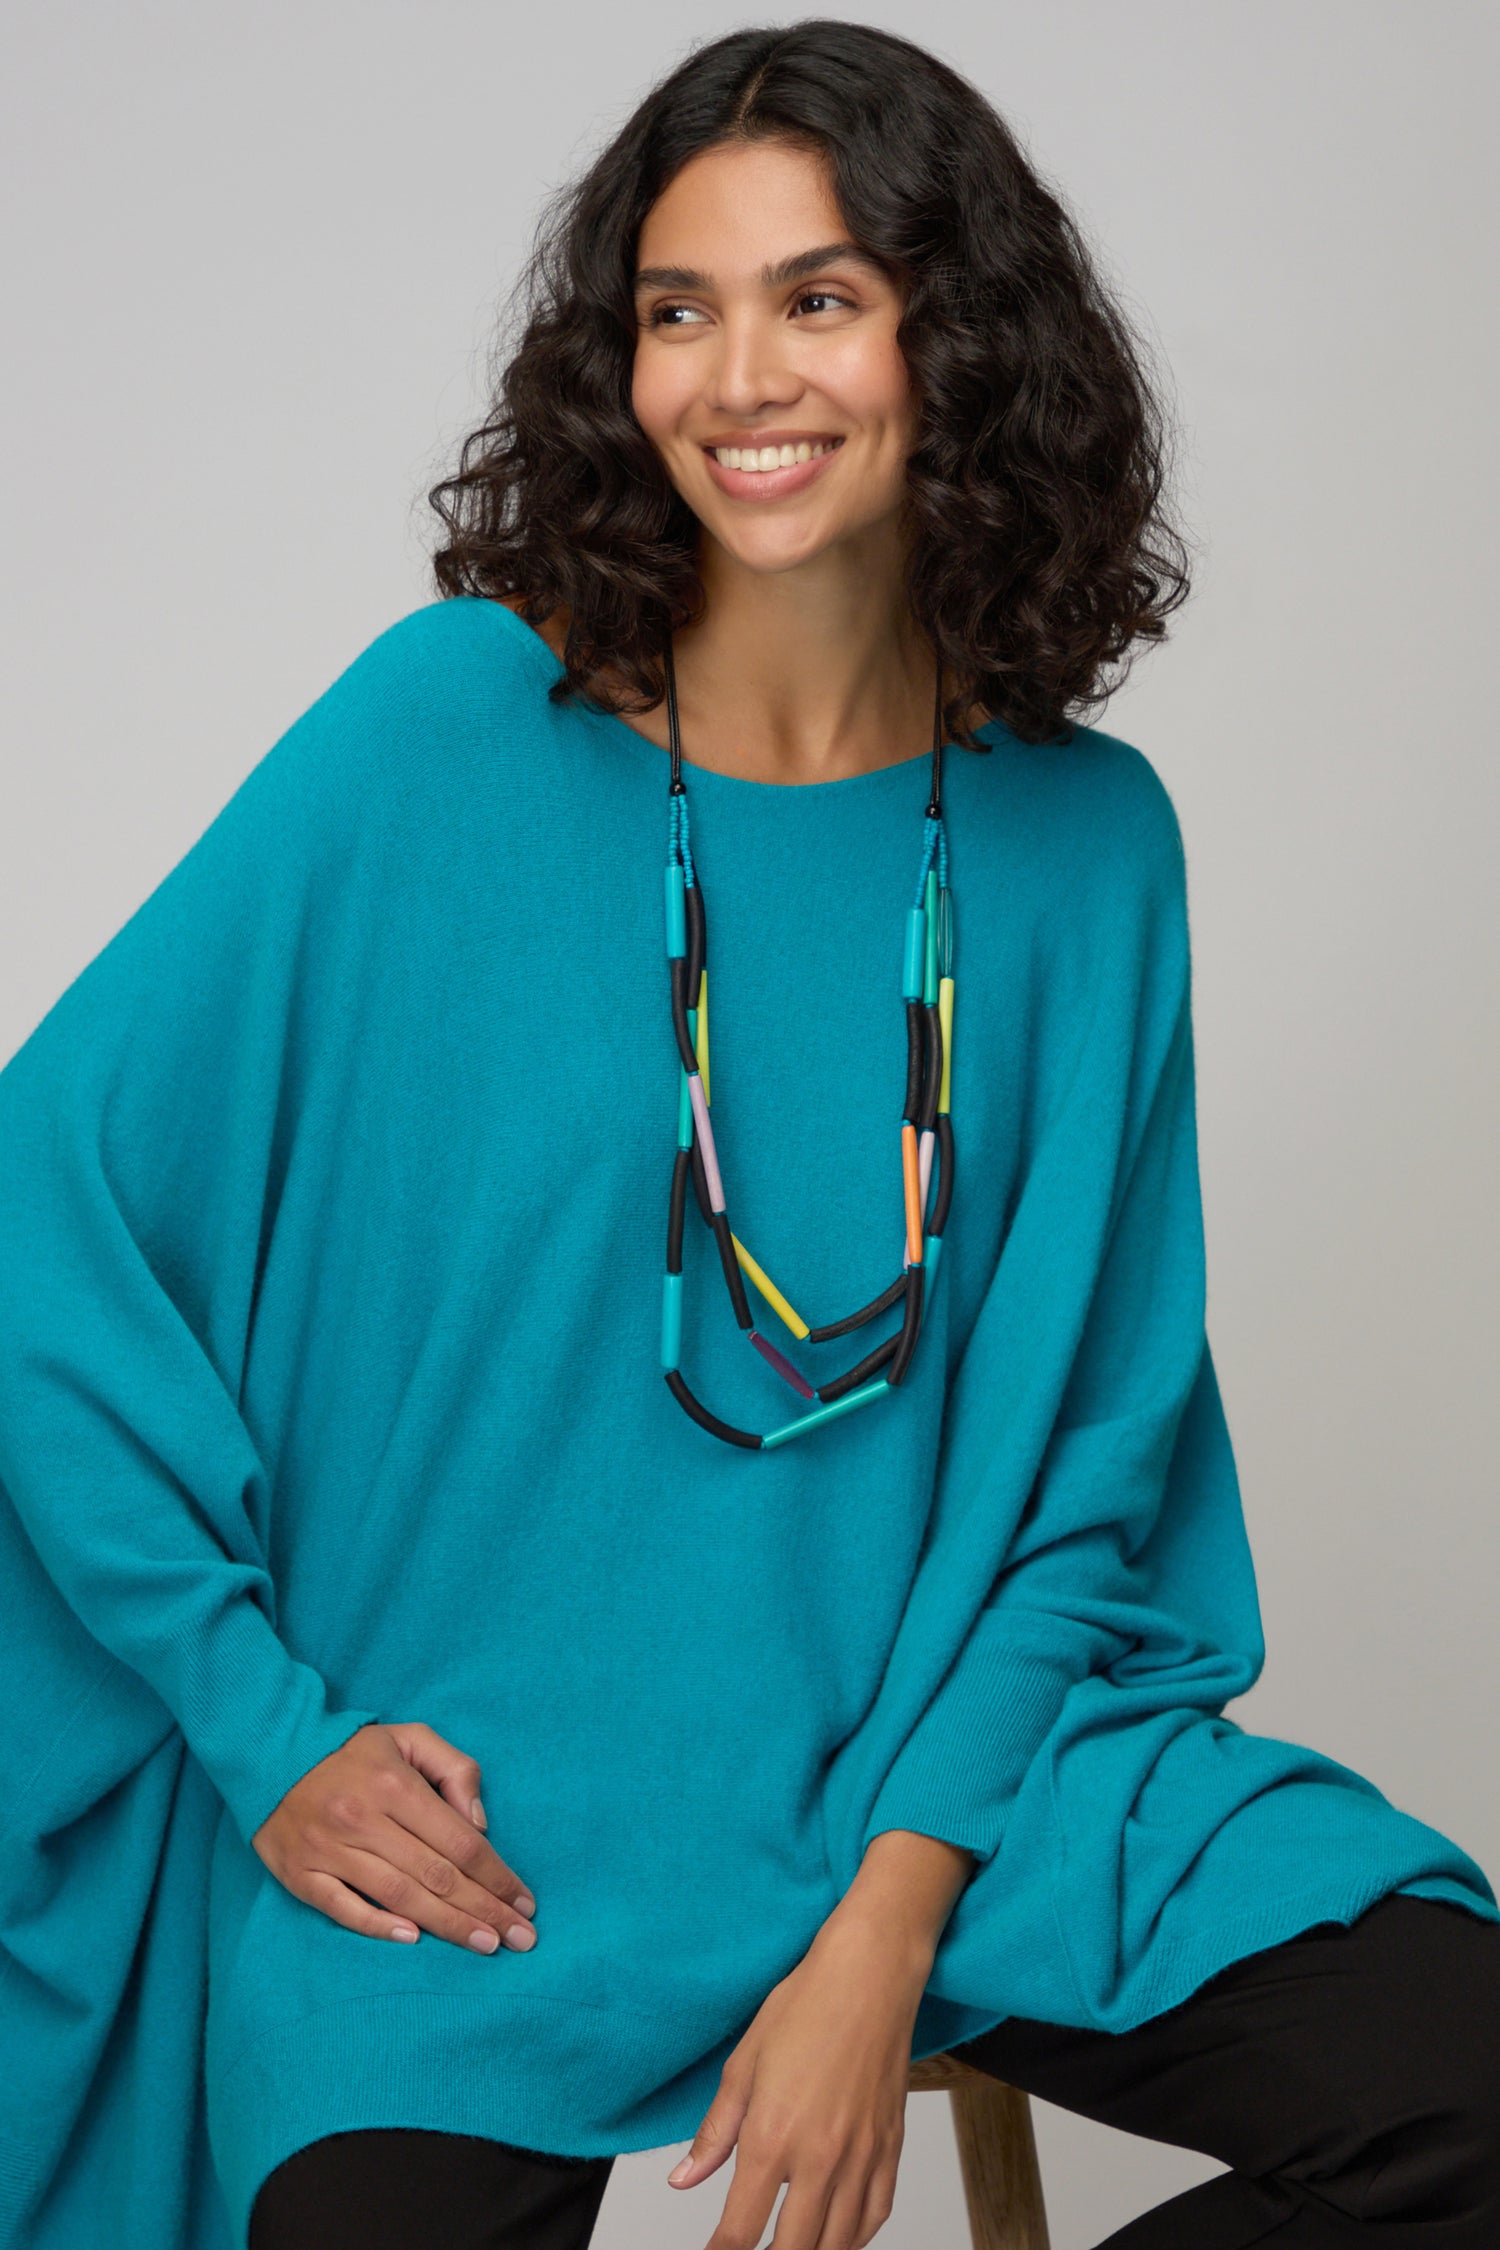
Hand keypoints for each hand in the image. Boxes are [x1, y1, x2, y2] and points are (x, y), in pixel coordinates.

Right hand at [251, 1719, 537, 1954]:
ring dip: (447, 1925)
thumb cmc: (352, 1750)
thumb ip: (454, 1768)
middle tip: (521, 1939)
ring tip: (486, 1945)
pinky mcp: (300, 1873)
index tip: (525, 1901)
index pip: (460, 1841)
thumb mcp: (409, 1737)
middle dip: (485, 1910)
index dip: (497, 1875)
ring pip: (399, 1896)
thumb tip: (479, 1823)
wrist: (271, 1753)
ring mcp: (329, 1850)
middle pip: (437, 1875)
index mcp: (395, 1786)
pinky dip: (377, 1926)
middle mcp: (364, 1820)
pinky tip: (413, 1940)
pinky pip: (341, 1908)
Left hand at [666, 1911, 930, 2249]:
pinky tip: (836, 2237)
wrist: (870, 1976)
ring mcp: (861, 2157)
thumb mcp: (743, 2064)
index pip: (740, 2229)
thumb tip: (684, 2179)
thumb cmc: (806, 2006)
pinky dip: (853, 2240)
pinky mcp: (890, 2148)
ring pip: (837, 2244)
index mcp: (773, 2137)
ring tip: (788, 2247)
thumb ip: (715, 2132)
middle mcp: (820, 2158)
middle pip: (792, 2249)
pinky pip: (874, 2217)